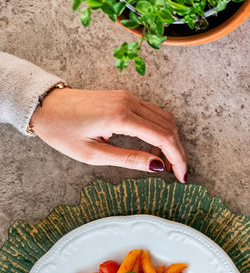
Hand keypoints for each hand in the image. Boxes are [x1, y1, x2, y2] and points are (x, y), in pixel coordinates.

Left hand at [29, 87, 186, 180]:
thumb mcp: (93, 154)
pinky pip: (152, 113)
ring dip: (170, 140)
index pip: (163, 137)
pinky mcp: (124, 97)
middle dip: (177, 151)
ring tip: (165, 163)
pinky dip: (160, 130)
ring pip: (164, 118)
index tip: (182, 176)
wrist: (43, 105)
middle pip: (168, 126)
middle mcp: (128, 102)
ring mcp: (127, 97)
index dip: (177, 158)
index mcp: (121, 117)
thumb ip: (129, 159)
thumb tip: (157, 166)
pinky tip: (153, 147)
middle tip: (178, 173)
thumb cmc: (62, 130)